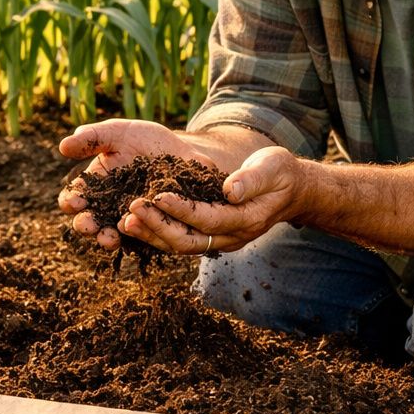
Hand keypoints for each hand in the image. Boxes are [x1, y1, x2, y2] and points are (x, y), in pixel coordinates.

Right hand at [57, 120, 216, 250]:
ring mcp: (130, 220)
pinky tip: (138, 231)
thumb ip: (92, 138)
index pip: (73, 199)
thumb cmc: (145, 141)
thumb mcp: (118, 133)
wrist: (184, 152)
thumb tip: (63, 146)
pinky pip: (143, 237)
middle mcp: (107, 208)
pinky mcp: (151, 228)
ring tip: (109, 237)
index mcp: (93, 187)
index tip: (75, 201)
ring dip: (108, 238)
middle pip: (89, 223)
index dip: (70, 202)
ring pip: (113, 235)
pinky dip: (139, 236)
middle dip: (86, 225)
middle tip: (88, 224)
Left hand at [122, 146, 306, 255]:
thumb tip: (231, 189)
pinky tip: (135, 223)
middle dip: (158, 226)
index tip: (157, 195)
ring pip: (180, 246)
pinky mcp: (209, 237)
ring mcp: (220, 241)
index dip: (182, 210)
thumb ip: (252, 179)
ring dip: (152, 235)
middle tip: (131, 210)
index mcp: (247, 220)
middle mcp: (231, 237)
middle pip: (188, 241)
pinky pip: (179, 240)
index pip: (209, 219)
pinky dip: (156, 234)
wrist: (289, 191)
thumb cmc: (280, 173)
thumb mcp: (272, 168)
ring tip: (124, 220)